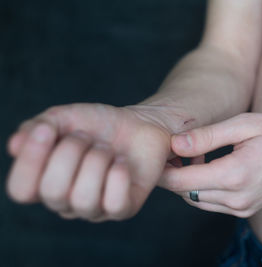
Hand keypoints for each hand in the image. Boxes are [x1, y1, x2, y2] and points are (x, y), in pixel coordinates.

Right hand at [6, 103, 173, 221]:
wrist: (139, 124)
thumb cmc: (98, 124)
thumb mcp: (64, 117)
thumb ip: (37, 128)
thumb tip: (15, 145)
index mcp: (44, 181)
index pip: (21, 190)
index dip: (30, 161)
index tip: (47, 129)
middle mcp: (66, 201)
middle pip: (53, 192)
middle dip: (71, 153)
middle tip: (87, 136)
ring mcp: (95, 209)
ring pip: (84, 199)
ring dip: (97, 161)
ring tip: (107, 148)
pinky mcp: (124, 209)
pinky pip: (115, 204)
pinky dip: (118, 176)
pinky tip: (121, 161)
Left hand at [159, 113, 261, 217]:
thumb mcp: (245, 125)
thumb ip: (207, 136)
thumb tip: (175, 143)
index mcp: (234, 176)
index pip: (182, 180)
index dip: (162, 169)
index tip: (154, 152)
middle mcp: (236, 200)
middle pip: (186, 192)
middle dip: (172, 174)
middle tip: (169, 150)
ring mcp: (242, 209)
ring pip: (197, 200)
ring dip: (187, 181)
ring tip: (190, 156)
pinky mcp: (246, 210)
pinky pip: (212, 203)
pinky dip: (202, 188)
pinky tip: (207, 167)